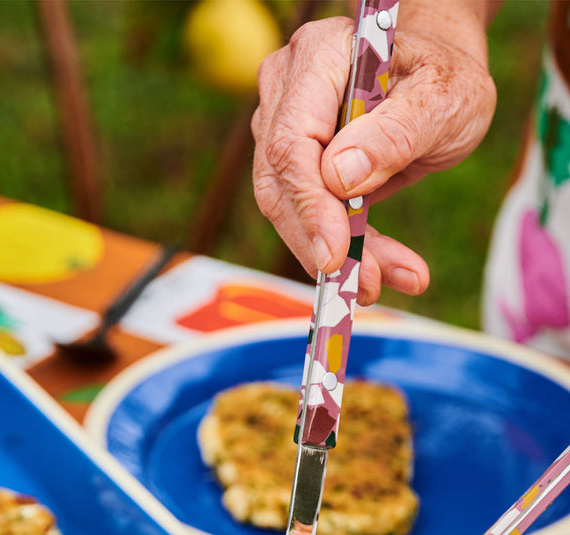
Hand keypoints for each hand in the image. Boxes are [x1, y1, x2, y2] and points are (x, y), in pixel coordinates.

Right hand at [251, 4, 498, 304]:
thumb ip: (395, 133)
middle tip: (365, 284)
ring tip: (379, 282)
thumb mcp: (443, 99)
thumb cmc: (445, 80)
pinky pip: (306, 219)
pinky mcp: (293, 167)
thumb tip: (338, 178)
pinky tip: (378, 272)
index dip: (310, 205)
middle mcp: (286, 89)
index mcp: (319, 57)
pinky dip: (342, 252)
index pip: (293, 142)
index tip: (334, 256)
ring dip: (333, 256)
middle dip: (321, 243)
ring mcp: (281, 128)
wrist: (440, 84)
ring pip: (288, 210)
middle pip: (281, 183)